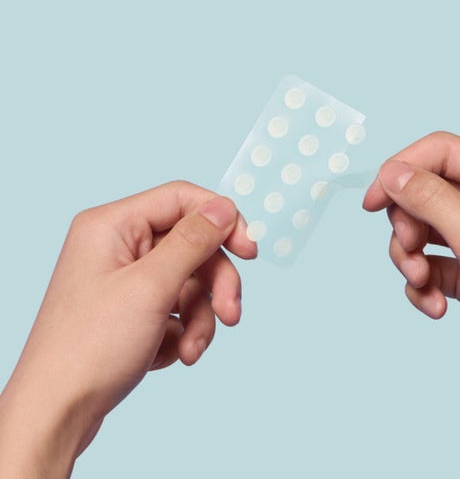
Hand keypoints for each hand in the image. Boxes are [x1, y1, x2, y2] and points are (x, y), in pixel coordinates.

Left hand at [0, 181, 255, 478]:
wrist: (56, 414)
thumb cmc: (89, 348)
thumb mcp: (151, 287)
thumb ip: (192, 241)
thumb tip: (224, 207)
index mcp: (113, 226)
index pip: (182, 200)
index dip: (221, 220)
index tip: (250, 250)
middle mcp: (119, 246)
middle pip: (192, 245)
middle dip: (215, 283)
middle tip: (231, 313)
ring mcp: (125, 279)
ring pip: (189, 281)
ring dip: (201, 316)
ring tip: (191, 349)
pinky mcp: (132, 309)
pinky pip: (177, 307)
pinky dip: (184, 331)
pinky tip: (173, 355)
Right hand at [363, 132, 459, 478]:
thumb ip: (431, 199)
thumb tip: (392, 173)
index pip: (440, 152)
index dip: (401, 170)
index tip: (373, 201)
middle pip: (424, 192)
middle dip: (408, 225)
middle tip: (410, 250)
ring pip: (420, 229)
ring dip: (411, 257)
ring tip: (423, 283)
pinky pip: (428, 262)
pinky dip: (423, 283)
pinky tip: (437, 305)